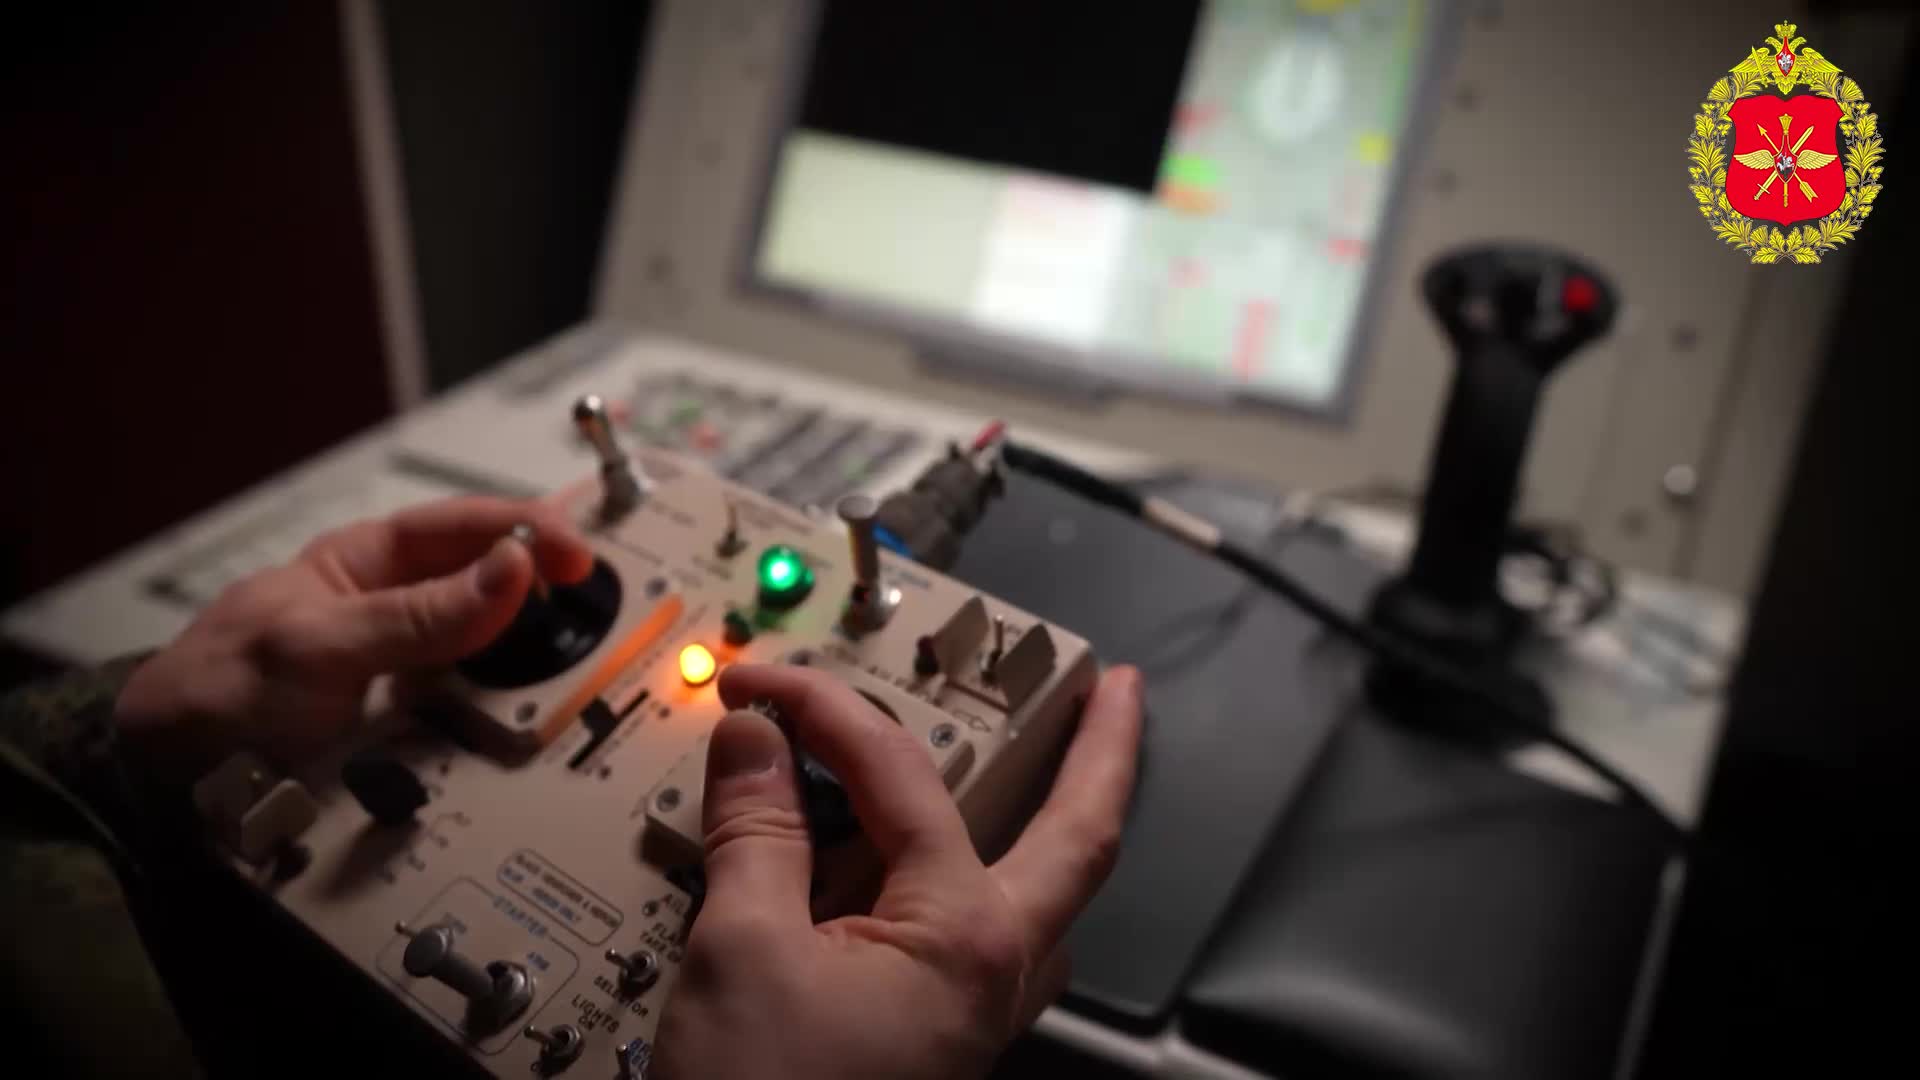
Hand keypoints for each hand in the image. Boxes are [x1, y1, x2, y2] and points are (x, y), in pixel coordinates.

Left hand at [115, 496, 592, 778]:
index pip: (469, 526)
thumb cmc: (215, 692)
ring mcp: (406, 668)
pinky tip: (528, 723)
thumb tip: (513, 569)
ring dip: (533, 661)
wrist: (160, 784)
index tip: (579, 555)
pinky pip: (475, 711)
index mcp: (370, 562)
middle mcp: (397, 609)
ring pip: (494, 651)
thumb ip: (418, 614)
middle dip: (549, 593)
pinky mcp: (410, 728)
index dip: (530, 530)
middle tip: (604, 608)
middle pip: (496, 587)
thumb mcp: (320, 645)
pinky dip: (507, 716)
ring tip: (581, 664)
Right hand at [654, 662, 1144, 1079]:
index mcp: (962, 936)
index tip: (763, 684)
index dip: (824, 709)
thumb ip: (756, 831)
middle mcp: (997, 971)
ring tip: (1065, 759)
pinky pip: (991, 934)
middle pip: (1081, 835)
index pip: (903, 773)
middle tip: (1115, 689)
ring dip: (1062, 816)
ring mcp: (980, 1010)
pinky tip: (954, 860)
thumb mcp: (739, 950)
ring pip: (1049, 890)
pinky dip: (982, 874)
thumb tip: (756, 739)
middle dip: (1106, 752)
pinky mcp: (943, 1035)